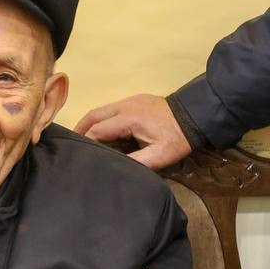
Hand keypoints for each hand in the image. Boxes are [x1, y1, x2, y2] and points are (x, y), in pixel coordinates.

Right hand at [73, 93, 192, 168]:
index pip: (96, 131)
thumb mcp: (159, 156)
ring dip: (88, 124)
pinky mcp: (134, 100)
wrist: (197, 116)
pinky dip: (100, 120)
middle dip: (79, 130)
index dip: (86, 144)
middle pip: (92, 116)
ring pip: (99, 111)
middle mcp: (124, 105)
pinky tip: (101, 132)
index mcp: (128, 118)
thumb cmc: (178, 138)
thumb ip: (133, 162)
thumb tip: (113, 169)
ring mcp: (129, 100)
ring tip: (83, 140)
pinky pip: (110, 109)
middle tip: (72, 146)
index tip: (82, 156)